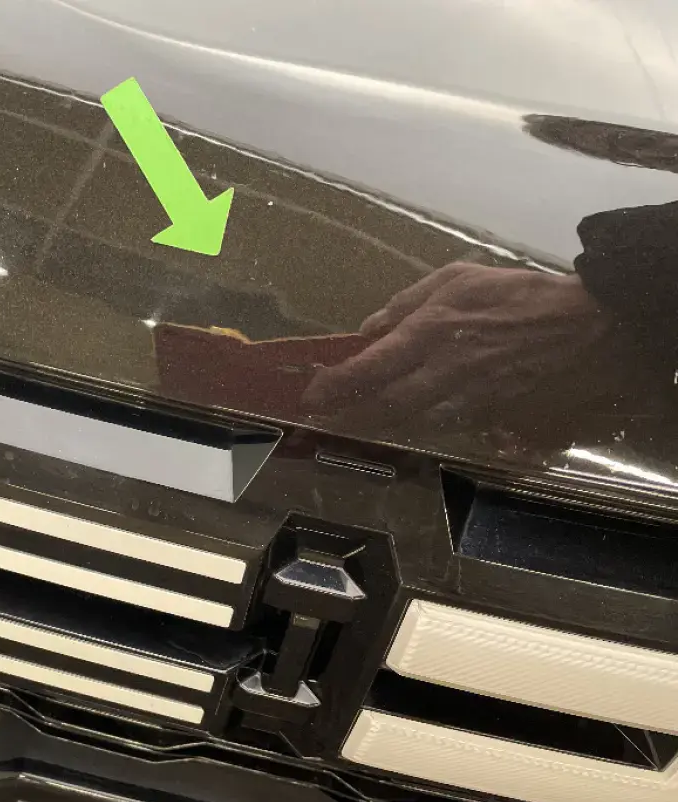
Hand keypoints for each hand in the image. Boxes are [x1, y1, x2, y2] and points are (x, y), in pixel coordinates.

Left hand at [301, 263, 608, 425]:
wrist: (585, 325)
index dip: (337, 385)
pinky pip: (439, 424)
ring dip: (374, 428)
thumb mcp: (456, 279)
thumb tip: (367, 332)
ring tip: (347, 428)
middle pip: (384, 406)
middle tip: (318, 424)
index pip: (372, 366)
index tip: (311, 395)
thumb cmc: (517, 294)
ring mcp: (467, 397)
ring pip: (410, 422)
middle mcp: (445, 369)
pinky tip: (394, 425)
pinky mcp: (487, 413)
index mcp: (433, 330)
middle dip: (346, 419)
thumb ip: (405, 305)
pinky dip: (411, 427)